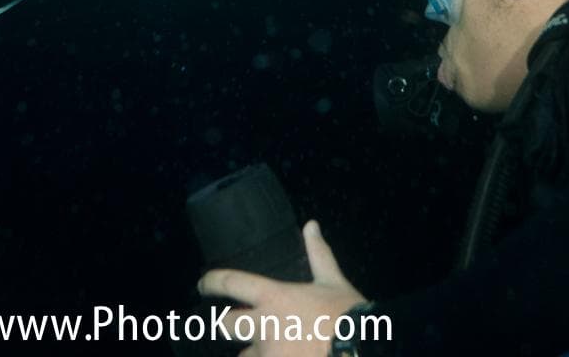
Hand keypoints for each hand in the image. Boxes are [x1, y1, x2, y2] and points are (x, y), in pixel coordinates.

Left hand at [198, 219, 367, 355]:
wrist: (365, 349)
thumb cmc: (349, 315)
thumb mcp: (333, 282)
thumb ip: (318, 254)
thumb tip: (311, 225)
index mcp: (274, 298)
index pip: (231, 283)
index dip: (211, 282)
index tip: (203, 285)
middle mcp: (263, 327)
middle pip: (226, 325)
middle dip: (228, 324)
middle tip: (235, 324)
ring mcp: (268, 356)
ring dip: (253, 354)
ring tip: (270, 350)